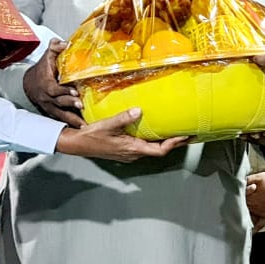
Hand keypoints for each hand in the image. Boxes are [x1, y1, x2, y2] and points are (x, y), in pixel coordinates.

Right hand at [24, 39, 84, 127]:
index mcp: (46, 84)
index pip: (54, 88)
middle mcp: (47, 97)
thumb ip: (55, 48)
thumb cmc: (43, 68)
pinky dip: (68, 124)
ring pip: (59, 114)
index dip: (64, 90)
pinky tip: (79, 128)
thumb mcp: (47, 56)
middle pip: (58, 102)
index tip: (75, 91)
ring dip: (71, 119)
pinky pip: (59, 119)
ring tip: (82, 125)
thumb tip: (65, 43)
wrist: (29, 82)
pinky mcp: (51, 112)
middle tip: (81, 106)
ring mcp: (48, 106)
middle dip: (69, 104)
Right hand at [55, 107, 187, 162]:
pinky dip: (153, 140)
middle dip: (174, 143)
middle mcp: (133, 153)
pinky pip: (143, 146)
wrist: (77, 144)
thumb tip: (138, 110)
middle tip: (187, 134)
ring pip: (151, 149)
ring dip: (164, 141)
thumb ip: (123, 118)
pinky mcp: (124, 150)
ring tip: (175, 131)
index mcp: (132, 149)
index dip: (174, 144)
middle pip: (159, 150)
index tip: (186, 136)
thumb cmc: (91, 136)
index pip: (160, 150)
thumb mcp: (108, 125)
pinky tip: (154, 131)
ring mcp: (129, 153)